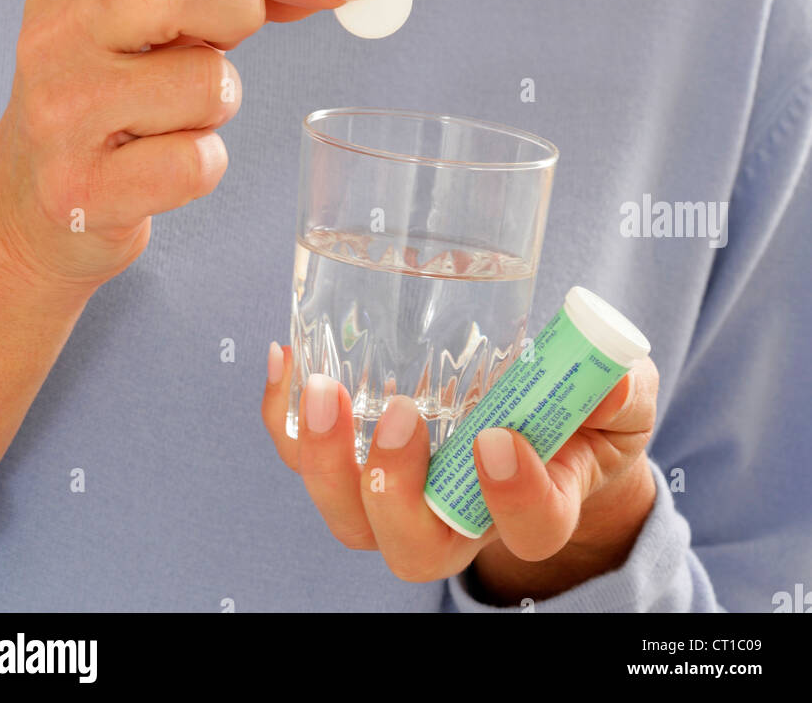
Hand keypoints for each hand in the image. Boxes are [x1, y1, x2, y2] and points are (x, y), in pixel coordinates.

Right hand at [0, 0, 362, 294]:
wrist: (29, 207)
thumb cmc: (118, 97)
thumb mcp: (158, 23)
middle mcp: (54, 34)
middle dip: (239, 12)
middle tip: (227, 47)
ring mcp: (60, 114)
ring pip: (207, 84)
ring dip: (217, 106)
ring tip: (169, 119)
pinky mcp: (79, 191)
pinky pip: (196, 164)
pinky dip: (202, 167)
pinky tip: (156, 171)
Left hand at [263, 343, 658, 603]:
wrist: (543, 411)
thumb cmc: (586, 411)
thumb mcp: (621, 396)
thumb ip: (621, 387)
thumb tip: (612, 375)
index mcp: (536, 503)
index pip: (529, 530)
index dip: (511, 499)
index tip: (498, 438)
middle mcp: (460, 513)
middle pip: (413, 548)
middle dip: (394, 492)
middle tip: (399, 418)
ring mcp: (404, 489)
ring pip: (350, 516)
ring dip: (323, 460)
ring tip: (321, 390)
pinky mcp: (361, 451)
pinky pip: (308, 455)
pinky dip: (284, 415)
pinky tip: (285, 359)